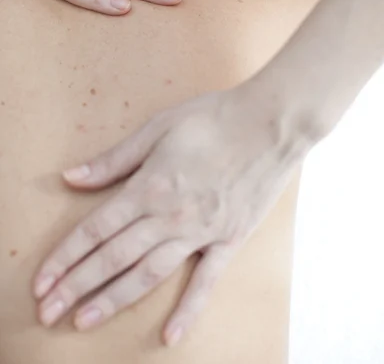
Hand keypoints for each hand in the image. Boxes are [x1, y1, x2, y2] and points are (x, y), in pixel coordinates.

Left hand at [33, 82, 314, 345]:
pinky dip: (189, 310)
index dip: (64, 257)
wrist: (270, 123)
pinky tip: (171, 335)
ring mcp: (201, 231)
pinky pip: (206, 281)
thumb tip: (72, 177)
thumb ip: (114, 159)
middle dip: (77, 286)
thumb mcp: (158, 127)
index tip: (42, 280)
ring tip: (85, 321)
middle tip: (49, 311)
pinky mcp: (229, 239)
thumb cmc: (213, 118)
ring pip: (149, 274)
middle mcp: (170, 215)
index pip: (95, 229)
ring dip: (114, 299)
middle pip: (114, 257)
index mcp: (149, 186)